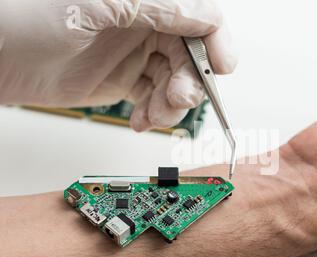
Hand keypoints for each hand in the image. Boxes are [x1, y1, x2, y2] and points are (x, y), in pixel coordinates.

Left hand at [0, 0, 236, 130]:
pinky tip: (141, 119)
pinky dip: (155, 113)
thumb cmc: (28, 19)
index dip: (216, 40)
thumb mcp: (100, 5)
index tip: (221, 66)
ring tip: (154, 115)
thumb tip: (206, 17)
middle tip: (177, 98)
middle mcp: (145, 22)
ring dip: (172, 103)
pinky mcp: (126, 79)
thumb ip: (159, 8)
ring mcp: (136, 52)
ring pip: (177, 80)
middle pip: (192, 54)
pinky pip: (155, 98)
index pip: (200, 15)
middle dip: (190, 81)